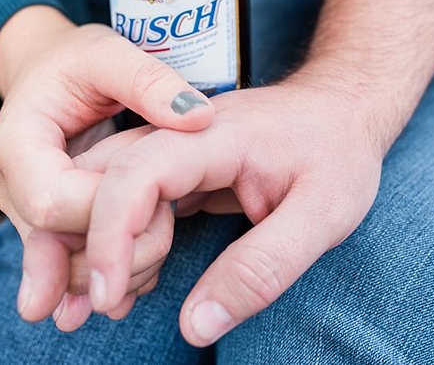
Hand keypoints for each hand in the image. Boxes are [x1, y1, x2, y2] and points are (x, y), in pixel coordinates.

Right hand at [0, 13, 214, 325]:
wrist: (52, 68)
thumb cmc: (81, 58)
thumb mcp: (114, 54)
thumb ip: (152, 83)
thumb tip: (200, 118)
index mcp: (19, 141)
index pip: (54, 201)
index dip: (108, 212)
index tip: (165, 205)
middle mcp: (12, 182)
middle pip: (54, 240)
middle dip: (109, 252)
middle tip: (162, 256)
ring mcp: (24, 206)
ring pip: (60, 258)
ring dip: (106, 273)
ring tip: (148, 284)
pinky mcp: (47, 219)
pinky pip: (70, 256)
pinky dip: (104, 270)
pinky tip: (137, 287)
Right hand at [83, 78, 383, 346]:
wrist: (347, 108)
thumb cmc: (341, 154)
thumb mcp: (323, 214)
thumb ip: (262, 267)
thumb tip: (195, 325)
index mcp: (217, 135)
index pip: (136, 172)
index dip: (109, 233)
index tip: (108, 294)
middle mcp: (182, 132)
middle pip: (99, 177)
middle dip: (86, 242)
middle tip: (108, 303)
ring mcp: (175, 145)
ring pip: (103, 188)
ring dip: (99, 245)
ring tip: (123, 297)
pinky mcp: (176, 166)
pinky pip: (126, 200)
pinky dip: (120, 242)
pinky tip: (136, 280)